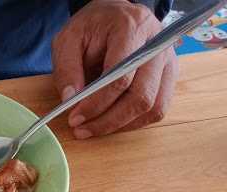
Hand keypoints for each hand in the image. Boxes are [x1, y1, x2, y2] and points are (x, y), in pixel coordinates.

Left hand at [52, 0, 177, 137]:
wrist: (113, 17)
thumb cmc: (92, 28)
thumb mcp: (68, 40)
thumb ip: (67, 69)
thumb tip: (70, 101)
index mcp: (132, 28)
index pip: (120, 77)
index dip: (97, 104)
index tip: (75, 118)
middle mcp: (157, 44)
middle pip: (140, 96)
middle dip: (108, 120)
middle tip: (82, 129)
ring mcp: (167, 61)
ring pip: (152, 107)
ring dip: (121, 125)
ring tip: (94, 128)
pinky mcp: (168, 76)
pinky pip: (157, 109)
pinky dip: (134, 122)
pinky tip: (112, 121)